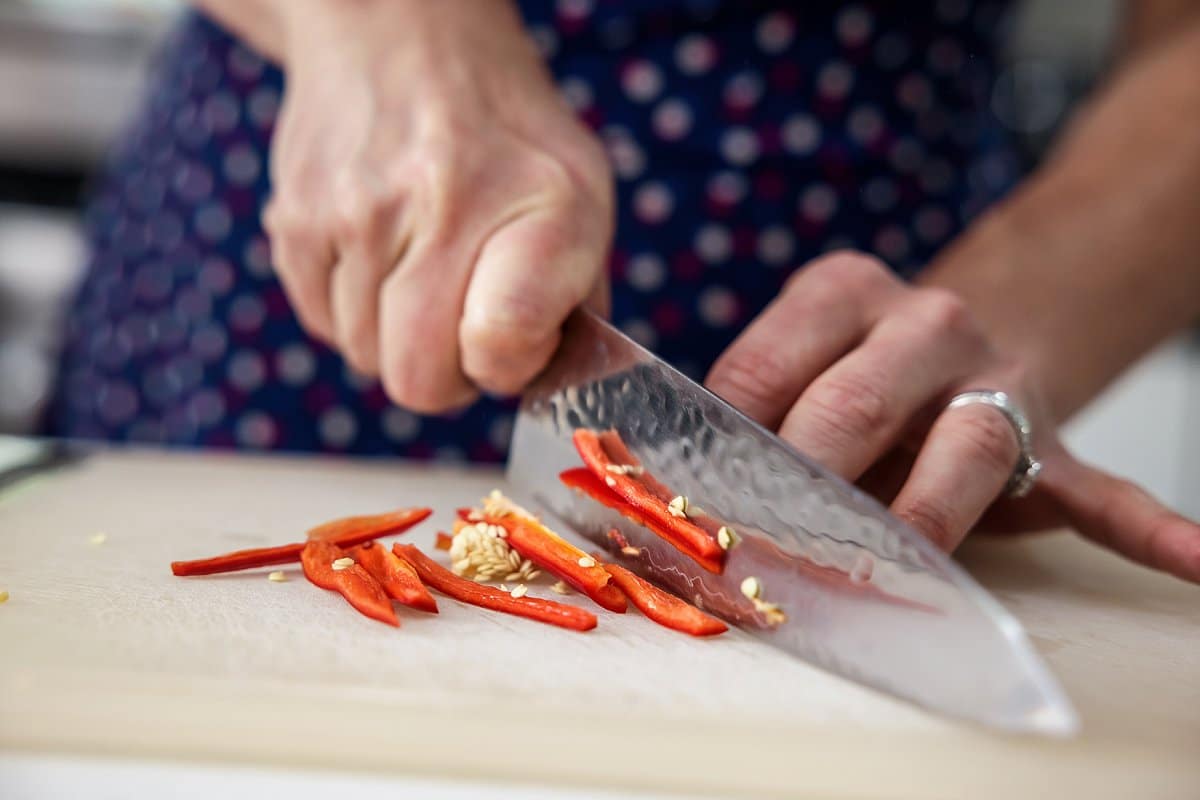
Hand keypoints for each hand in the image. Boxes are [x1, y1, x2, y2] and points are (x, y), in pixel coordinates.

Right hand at [263, 1, 612, 411]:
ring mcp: (354, 211)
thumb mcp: (579, 194)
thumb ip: (578, 299)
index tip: (509, 339)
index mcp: (537, 203)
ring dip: (395, 338)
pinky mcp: (294, 217)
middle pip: (417, 379)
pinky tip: (379, 256)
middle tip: (462, 327)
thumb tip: (550, 388)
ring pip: (364, 357)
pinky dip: (351, 311)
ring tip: (420, 271)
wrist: (403, 32)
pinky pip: (321, 324)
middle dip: (446, 373)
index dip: (504, 366)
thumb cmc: (506, 134)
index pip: (499, 342)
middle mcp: (439, 202)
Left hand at [706, 252, 1199, 582]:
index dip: (721, 450)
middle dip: (801, 493)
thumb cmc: (853, 365)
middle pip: (851, 407)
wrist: (961, 337)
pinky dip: (1149, 525)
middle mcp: (924, 321)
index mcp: (840, 290)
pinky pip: (1104, 484)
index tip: (692, 509)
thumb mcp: (795, 356)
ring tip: (892, 569)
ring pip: (967, 447)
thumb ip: (743, 408)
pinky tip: (1191, 558)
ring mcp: (997, 382)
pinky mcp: (1054, 441)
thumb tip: (663, 478)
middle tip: (762, 558)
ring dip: (921, 520)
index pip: (763, 372)